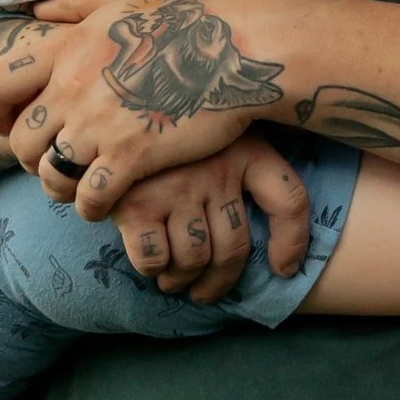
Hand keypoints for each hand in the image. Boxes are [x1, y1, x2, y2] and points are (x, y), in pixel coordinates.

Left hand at [0, 0, 266, 220]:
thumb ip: (73, 3)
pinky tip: (105, 204)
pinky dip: (91, 207)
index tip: (5, 125)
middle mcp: (71, 87)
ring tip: (77, 186)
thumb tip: (37, 10)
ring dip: (58, 187)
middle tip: (53, 160)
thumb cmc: (183, 21)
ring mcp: (99, 125)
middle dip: (31, 158)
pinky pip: (90, 198)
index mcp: (65, 47)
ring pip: (49, 175)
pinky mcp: (131, 156)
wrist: (232, 51)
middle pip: (21, 141)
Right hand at [114, 135, 309, 299]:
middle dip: (220, 282)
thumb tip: (271, 240)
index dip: (293, 242)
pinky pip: (155, 259)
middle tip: (205, 291)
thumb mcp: (214, 132)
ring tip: (174, 280)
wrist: (106, 109)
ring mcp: (177, 188)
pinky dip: (154, 268)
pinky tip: (150, 260)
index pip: (289, 199)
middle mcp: (216, 169)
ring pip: (194, 259)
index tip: (283, 270)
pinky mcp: (137, 204)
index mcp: (245, 149)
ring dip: (183, 280)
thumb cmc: (167, 129)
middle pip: (235, 248)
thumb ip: (242, 167)